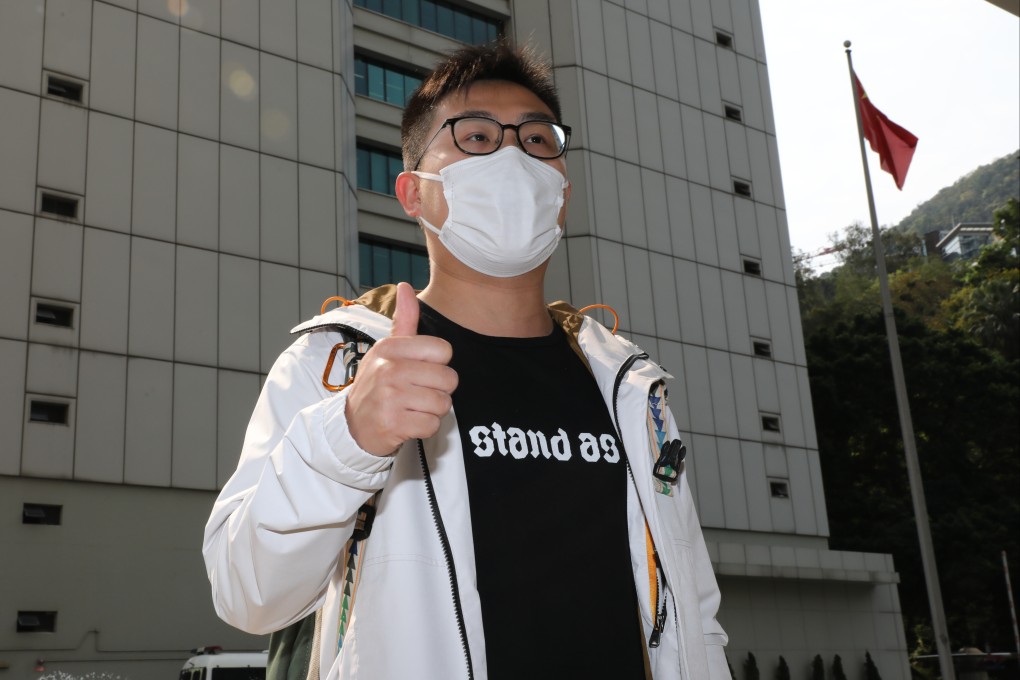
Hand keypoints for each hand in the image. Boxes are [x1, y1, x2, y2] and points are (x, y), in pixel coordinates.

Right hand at [344, 283, 457, 455]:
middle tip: (418, 393)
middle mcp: (389, 370)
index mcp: (390, 348)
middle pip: (449, 379)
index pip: (443, 350)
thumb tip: (405, 286)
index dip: (438, 364)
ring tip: (413, 407)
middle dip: (439, 390)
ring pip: (443, 403)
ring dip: (433, 410)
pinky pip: (432, 424)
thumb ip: (404, 320)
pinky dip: (425, 427)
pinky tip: (409, 422)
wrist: (352, 425)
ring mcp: (390, 398)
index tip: (421, 370)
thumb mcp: (387, 350)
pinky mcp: (393, 424)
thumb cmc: (378, 384)